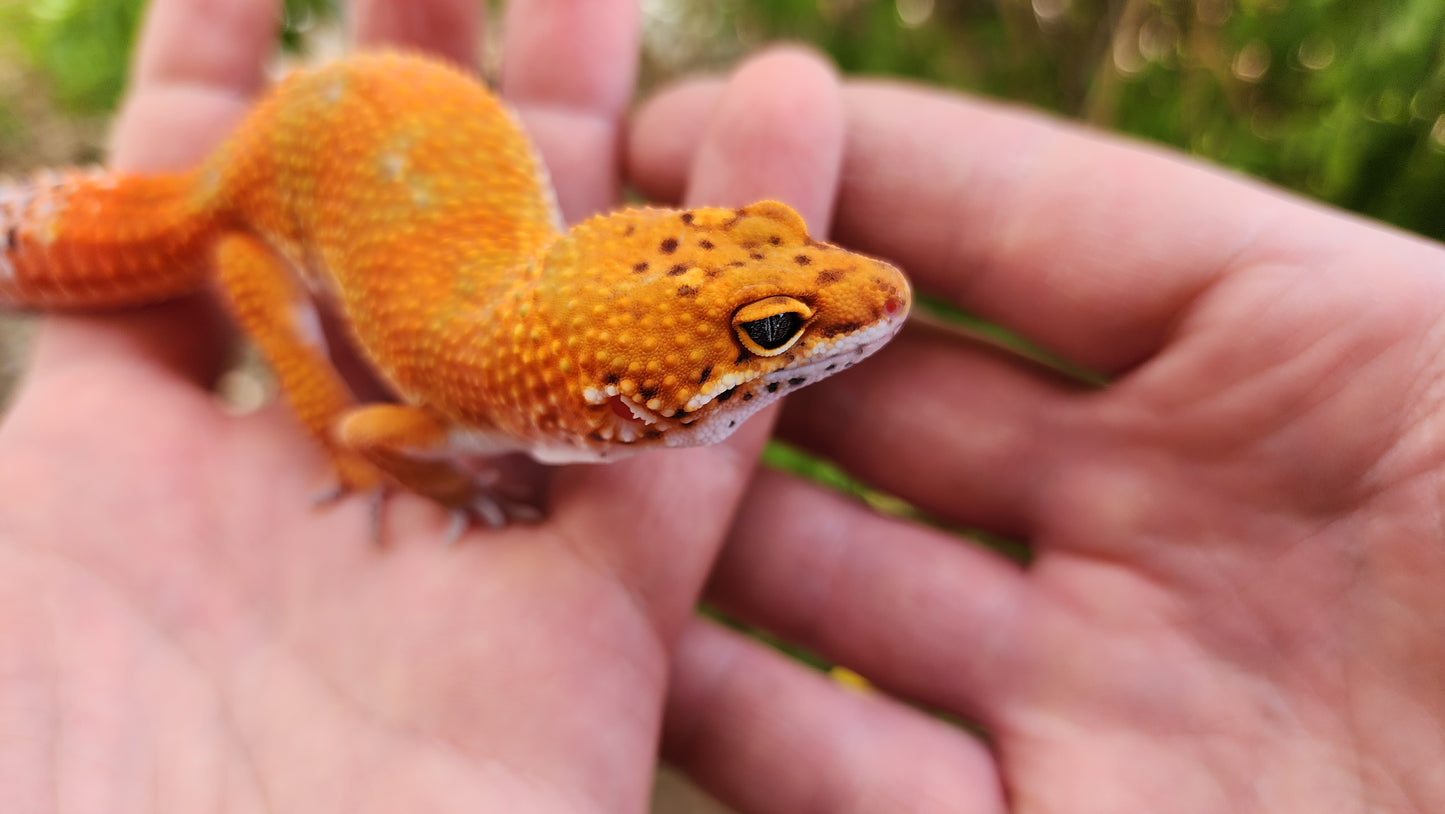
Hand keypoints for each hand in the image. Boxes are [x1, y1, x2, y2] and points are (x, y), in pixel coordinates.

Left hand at [0, 1, 844, 809]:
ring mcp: (465, 554)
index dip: (213, 73)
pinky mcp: (601, 637)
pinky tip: (794, 116)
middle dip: (424, 65)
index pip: (184, 228)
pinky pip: (691, 431)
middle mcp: (312, 498)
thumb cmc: (51, 807)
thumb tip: (3, 215)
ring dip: (599, 140)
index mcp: (126, 483)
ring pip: (558, 311)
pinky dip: (746, 281)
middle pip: (386, 243)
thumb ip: (30, 360)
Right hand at [633, 76, 1444, 810]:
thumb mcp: (1415, 344)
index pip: (1013, 230)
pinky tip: (616, 631)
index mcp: (1278, 361)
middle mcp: (1165, 522)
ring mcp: (1100, 698)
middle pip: (896, 403)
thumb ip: (1186, 250)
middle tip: (569, 284)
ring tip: (557, 445)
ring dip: (700, 519)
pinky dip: (727, 704)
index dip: (852, 166)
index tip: (678, 122)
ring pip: (839, 586)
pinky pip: (843, 771)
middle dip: (735, 334)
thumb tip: (905, 139)